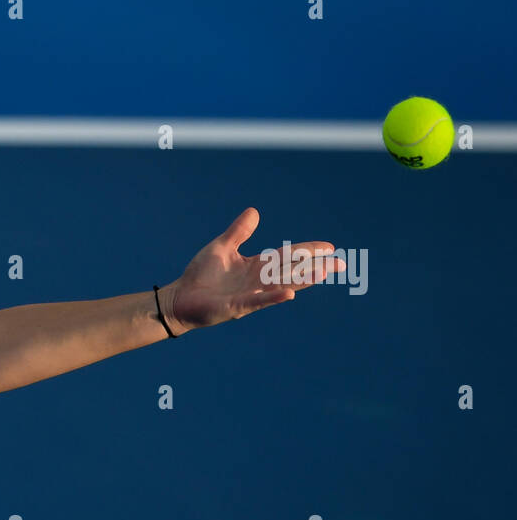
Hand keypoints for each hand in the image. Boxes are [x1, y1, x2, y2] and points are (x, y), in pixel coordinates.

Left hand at [161, 207, 345, 333]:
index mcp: (255, 267)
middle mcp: (257, 282)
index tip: (330, 247)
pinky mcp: (235, 307)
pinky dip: (272, 298)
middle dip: (315, 268)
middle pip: (291, 272)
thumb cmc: (200, 276)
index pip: (287, 256)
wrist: (179, 298)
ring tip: (324, 273)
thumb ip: (239, 232)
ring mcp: (248, 296)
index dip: (307, 251)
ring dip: (302, 280)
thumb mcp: (221, 247)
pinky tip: (288, 294)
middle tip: (341, 264)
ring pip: (280, 286)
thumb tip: (255, 211)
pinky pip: (256, 302)